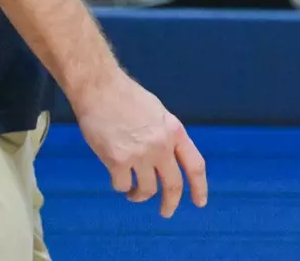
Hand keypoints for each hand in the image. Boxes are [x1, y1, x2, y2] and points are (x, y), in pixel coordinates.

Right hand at [72, 69, 206, 217]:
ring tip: (132, 193)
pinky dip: (120, 186)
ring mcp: (140, 154)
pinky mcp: (118, 160)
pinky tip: (116, 177)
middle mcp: (161, 145)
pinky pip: (122, 185)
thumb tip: (168, 157)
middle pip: (173, 185)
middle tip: (166, 212)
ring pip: (146, 190)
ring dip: (139, 196)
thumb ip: (165, 135)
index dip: (200, 187)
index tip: (200, 202)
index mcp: (174, 131)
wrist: (100, 88)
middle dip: (170, 204)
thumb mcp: (157, 112)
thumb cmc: (125, 96)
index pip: (195, 165)